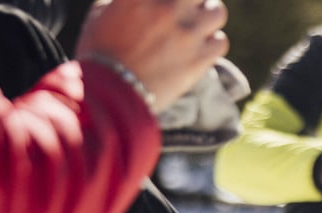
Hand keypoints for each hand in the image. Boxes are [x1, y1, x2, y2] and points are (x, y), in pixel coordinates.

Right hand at [75, 0, 228, 112]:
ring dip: (209, 17)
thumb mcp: (102, 13)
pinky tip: (201, 49)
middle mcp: (169, 6)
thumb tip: (138, 0)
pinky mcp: (200, 58)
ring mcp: (187, 32)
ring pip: (217, 11)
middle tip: (187, 9)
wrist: (110, 94)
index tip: (174, 3)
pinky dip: (213, 43)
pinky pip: (221, 41)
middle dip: (193, 1)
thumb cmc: (99, 53)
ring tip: (199, 26)